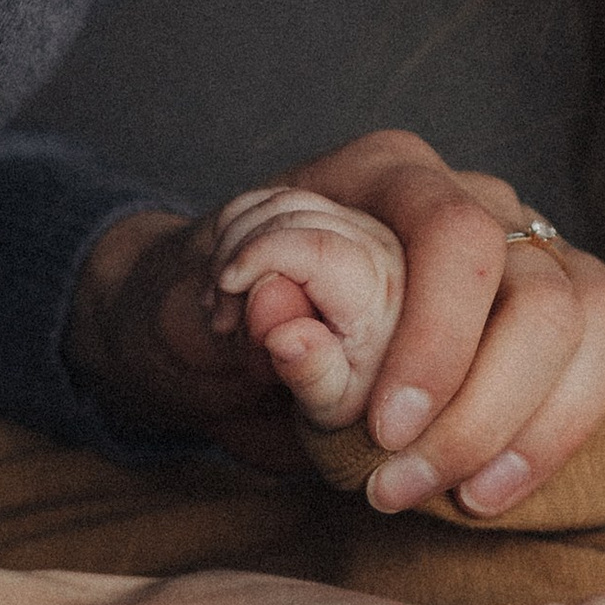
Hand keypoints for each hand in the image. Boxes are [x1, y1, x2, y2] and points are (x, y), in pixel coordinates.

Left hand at [68, 129, 604, 514]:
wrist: (220, 330)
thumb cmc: (212, 316)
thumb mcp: (195, 307)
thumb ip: (241, 307)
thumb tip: (288, 324)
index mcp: (393, 175)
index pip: (458, 232)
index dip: (438, 337)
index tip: (385, 431)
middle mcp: (483, 199)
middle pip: (543, 291)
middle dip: (484, 411)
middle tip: (402, 491)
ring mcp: (539, 247)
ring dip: (550, 424)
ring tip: (474, 499)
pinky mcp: (575, 302)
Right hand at [204, 182, 404, 430]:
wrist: (368, 383)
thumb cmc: (346, 394)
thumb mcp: (330, 404)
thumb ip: (311, 371)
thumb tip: (285, 337)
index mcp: (382, 293)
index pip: (321, 247)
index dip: (262, 255)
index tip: (225, 288)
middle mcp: (383, 246)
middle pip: (294, 219)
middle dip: (241, 258)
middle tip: (222, 320)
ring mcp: (363, 224)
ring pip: (282, 204)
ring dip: (235, 244)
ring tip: (225, 307)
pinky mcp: (341, 215)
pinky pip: (278, 200)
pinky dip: (240, 228)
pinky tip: (231, 278)